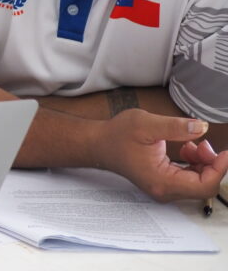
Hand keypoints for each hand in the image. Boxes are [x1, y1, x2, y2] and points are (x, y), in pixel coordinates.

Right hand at [97, 109, 227, 201]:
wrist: (99, 143)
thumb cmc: (117, 135)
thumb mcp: (146, 124)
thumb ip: (175, 127)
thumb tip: (202, 127)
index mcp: (162, 181)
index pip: (204, 185)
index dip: (220, 168)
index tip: (225, 152)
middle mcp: (165, 190)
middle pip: (204, 185)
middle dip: (211, 163)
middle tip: (203, 143)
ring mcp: (164, 188)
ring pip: (199, 182)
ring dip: (203, 163)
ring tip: (193, 144)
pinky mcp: (164, 183)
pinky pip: (190, 179)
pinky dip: (195, 164)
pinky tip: (186, 148)